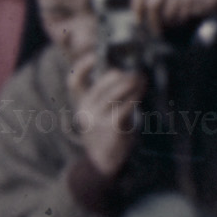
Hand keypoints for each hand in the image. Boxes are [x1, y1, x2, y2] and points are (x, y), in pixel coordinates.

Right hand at [74, 59, 144, 180]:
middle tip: (135, 71)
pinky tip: (141, 91)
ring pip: (117, 92)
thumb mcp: (99, 113)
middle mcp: (86, 110)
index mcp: (81, 104)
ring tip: (142, 78)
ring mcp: (98, 118)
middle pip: (103, 82)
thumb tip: (125, 73)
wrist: (102, 162)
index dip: (82, 66)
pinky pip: (127, 105)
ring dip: (132, 83)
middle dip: (122, 73)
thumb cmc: (105, 132)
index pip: (74, 81)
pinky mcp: (112, 126)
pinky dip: (136, 95)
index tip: (94, 54)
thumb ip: (106, 95)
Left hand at [132, 0, 216, 30]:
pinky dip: (180, 21)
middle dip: (153, 21)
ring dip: (169, 22)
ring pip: (166, 12)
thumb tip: (135, 11)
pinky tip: (185, 18)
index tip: (139, 20)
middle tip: (156, 31)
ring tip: (176, 21)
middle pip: (152, 4)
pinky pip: (180, 15)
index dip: (137, 7)